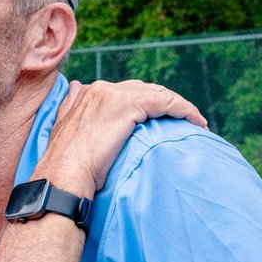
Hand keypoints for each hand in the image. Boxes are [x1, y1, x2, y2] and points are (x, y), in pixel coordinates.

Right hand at [40, 80, 206, 195]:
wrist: (64, 175)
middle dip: (165, 103)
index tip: (164, 118)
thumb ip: (71, 106)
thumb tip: (76, 86)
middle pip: (146, 89)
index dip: (150, 102)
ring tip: (195, 122)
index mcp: (90, 93)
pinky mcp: (129, 106)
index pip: (129, 91)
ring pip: (159, 93)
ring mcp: (115, 96)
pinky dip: (185, 110)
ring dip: (180, 106)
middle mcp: (102, 89)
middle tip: (182, 121)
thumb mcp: (64, 128)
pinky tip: (197, 122)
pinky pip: (167, 102)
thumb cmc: (65, 164)